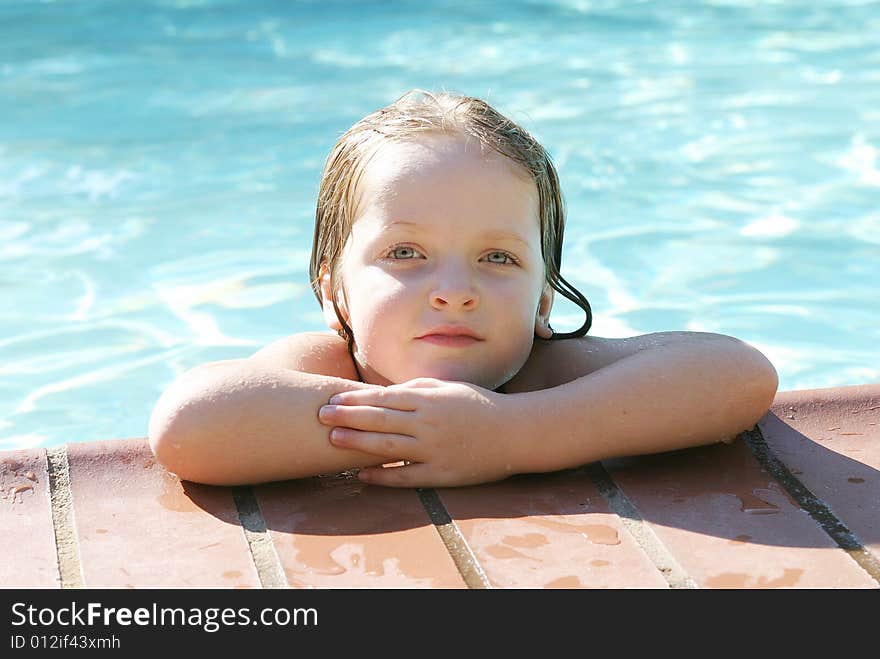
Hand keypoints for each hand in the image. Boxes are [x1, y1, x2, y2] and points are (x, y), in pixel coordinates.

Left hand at [317, 378, 522, 487]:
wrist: (515, 432)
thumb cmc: (480, 406)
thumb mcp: (450, 389)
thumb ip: (418, 389)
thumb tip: (388, 392)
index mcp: (429, 400)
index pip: (383, 398)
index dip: (355, 399)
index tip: (332, 399)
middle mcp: (428, 423)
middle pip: (380, 419)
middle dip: (348, 417)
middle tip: (321, 415)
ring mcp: (435, 449)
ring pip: (388, 446)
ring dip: (358, 442)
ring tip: (333, 439)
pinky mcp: (442, 473)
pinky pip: (407, 475)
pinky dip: (383, 475)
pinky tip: (363, 474)